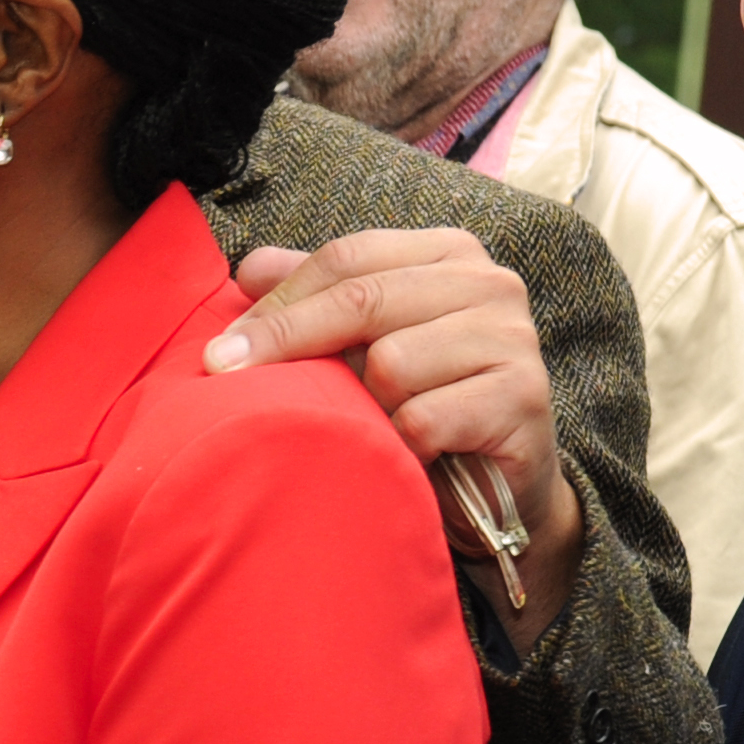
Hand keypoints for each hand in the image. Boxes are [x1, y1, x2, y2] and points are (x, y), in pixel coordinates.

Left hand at [218, 234, 583, 642]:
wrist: (494, 489)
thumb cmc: (419, 405)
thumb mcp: (362, 344)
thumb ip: (315, 298)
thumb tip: (250, 266)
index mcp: (447, 254)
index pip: (347, 258)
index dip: (278, 300)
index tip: (221, 347)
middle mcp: (489, 284)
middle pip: (361, 299)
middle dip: (285, 341)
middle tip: (225, 374)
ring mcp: (514, 338)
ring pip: (391, 361)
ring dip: (364, 406)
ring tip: (370, 427)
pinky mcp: (523, 398)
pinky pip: (423, 418)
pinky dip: (399, 444)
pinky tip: (403, 455)